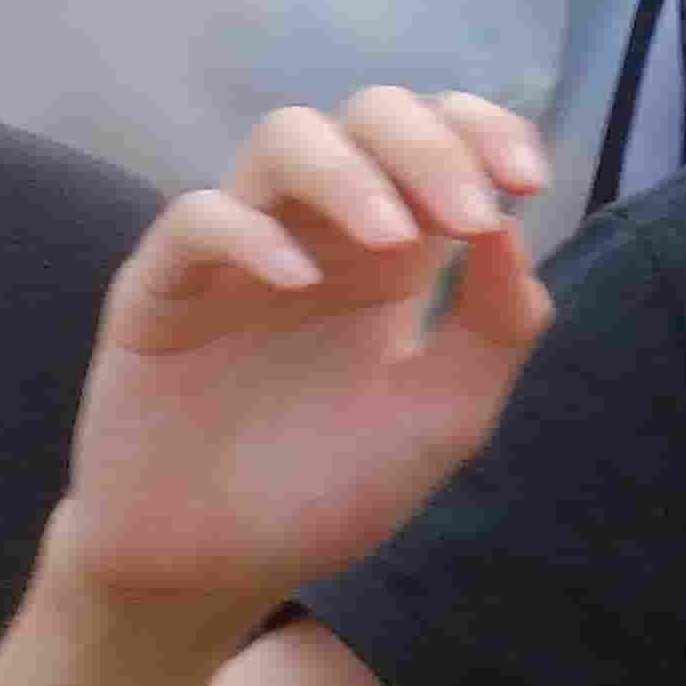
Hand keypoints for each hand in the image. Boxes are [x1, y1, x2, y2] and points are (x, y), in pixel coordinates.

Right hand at [52, 89, 556, 615]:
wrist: (215, 570)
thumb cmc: (323, 493)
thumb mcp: (444, 416)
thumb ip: (495, 324)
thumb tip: (516, 224)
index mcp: (391, 257)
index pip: (438, 140)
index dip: (484, 132)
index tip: (526, 179)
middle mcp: (316, 236)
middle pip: (366, 115)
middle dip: (430, 145)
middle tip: (467, 215)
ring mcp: (234, 255)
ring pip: (281, 139)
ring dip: (349, 171)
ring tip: (390, 240)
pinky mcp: (158, 289)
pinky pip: (196, 219)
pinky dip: (251, 232)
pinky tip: (297, 283)